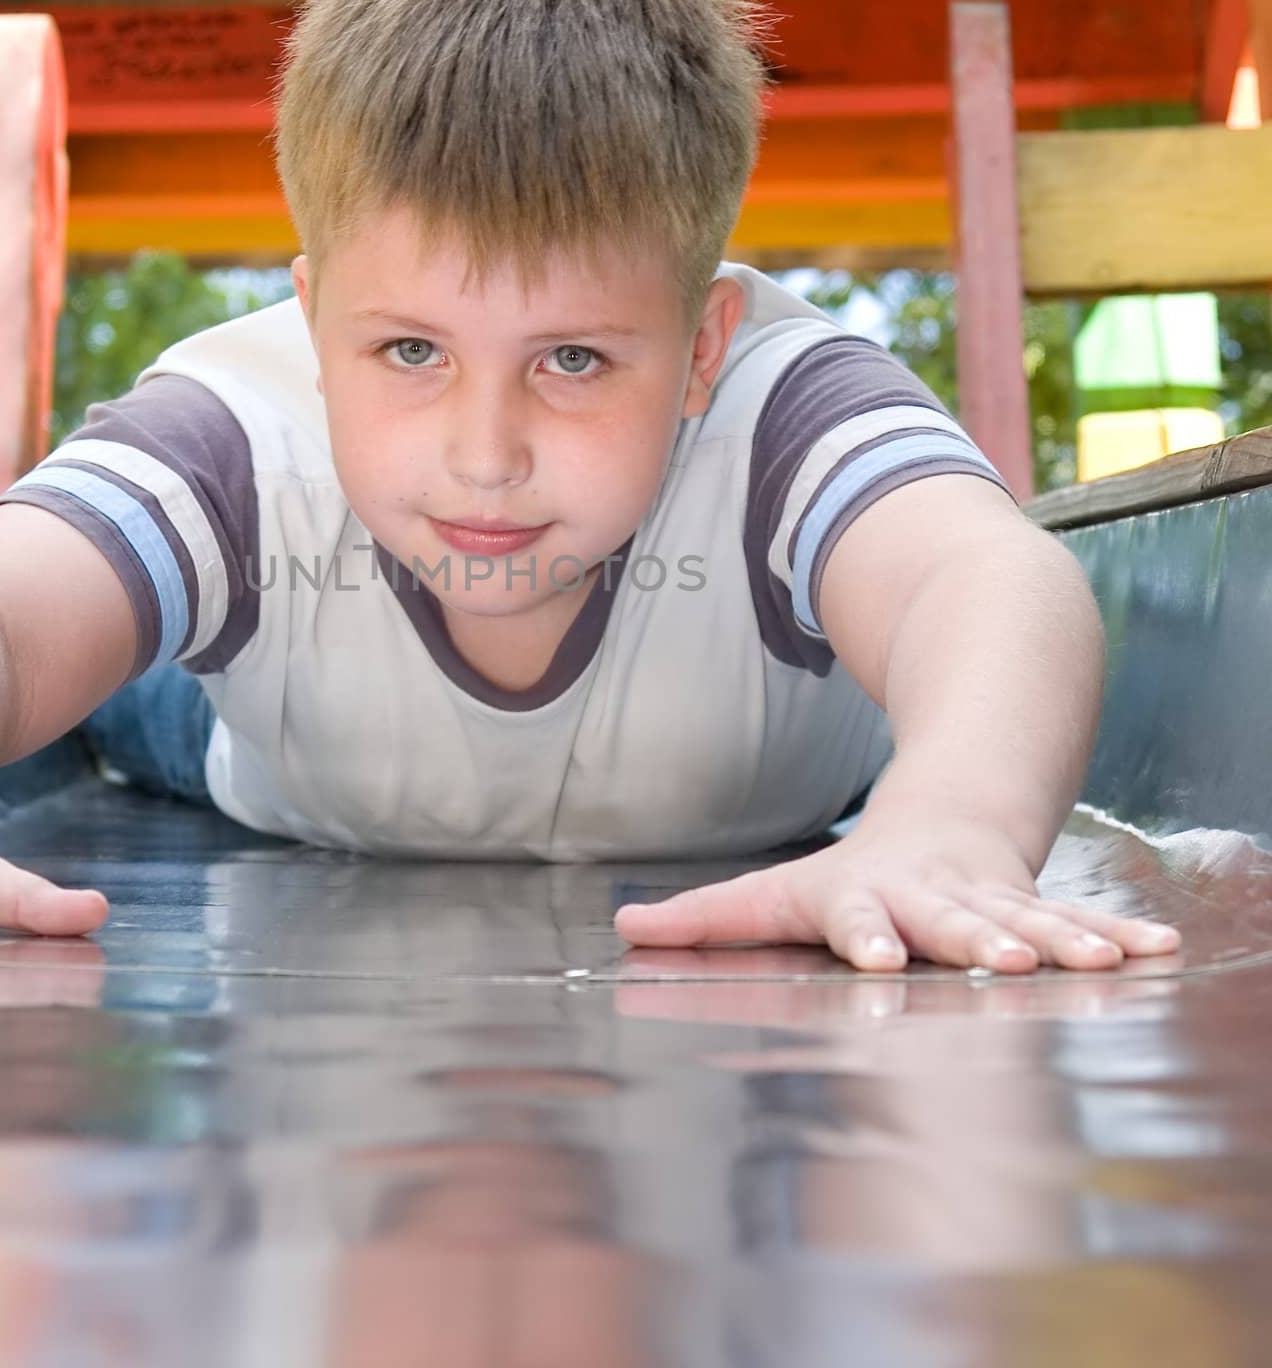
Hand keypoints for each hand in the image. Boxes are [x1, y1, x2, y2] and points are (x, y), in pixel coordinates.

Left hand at [613, 812, 1180, 973]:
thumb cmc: (847, 881)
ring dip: (1053, 941)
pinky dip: (1116, 937)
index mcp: (860, 899)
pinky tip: (1160, 952)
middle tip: (994, 960)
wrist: (944, 819)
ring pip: (1022, 919)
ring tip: (1095, 963)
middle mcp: (924, 898)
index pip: (853, 918)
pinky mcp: (1031, 905)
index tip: (875, 959)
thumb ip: (707, 918)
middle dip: (971, 937)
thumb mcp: (776, 892)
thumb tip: (621, 930)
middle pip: (945, 918)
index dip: (862, 936)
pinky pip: (1077, 922)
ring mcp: (984, 898)